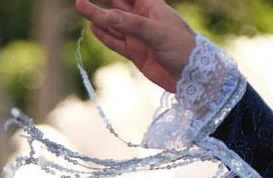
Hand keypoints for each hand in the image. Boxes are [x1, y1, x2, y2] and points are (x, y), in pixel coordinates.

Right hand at [75, 0, 197, 93]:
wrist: (191, 75)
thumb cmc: (182, 48)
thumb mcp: (159, 34)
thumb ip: (134, 25)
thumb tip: (108, 17)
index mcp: (152, 7)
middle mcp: (143, 19)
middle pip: (118, 6)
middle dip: (102, 0)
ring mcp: (138, 36)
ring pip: (113, 24)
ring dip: (97, 17)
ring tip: (81, 7)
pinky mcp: (135, 52)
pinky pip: (116, 42)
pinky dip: (104, 35)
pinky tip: (94, 27)